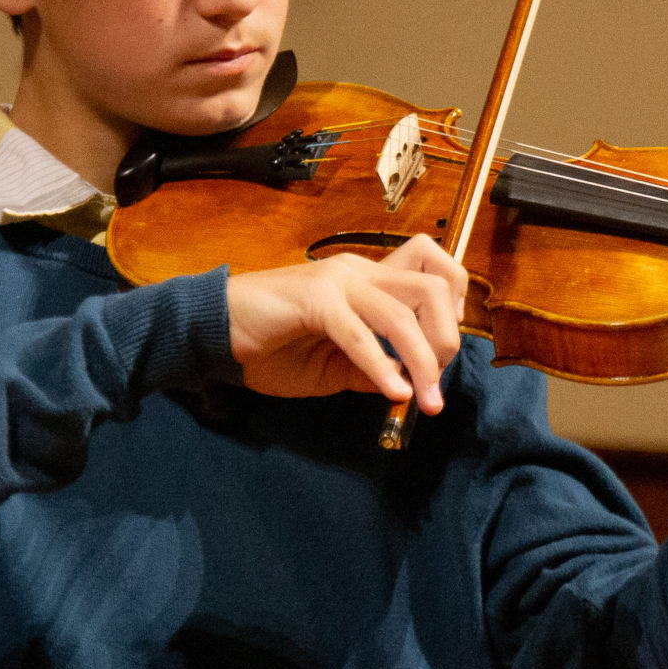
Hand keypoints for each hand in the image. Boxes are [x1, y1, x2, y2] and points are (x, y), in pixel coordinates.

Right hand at [226, 235, 469, 409]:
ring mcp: (337, 282)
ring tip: (425, 399)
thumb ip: (374, 369)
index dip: (454, 306)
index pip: (433, 269)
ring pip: (403, 311)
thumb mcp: (335, 367)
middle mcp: (359, 271)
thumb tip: (413, 384)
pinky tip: (393, 393)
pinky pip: (361, 334)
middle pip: (432, 286)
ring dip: (423, 360)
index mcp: (368, 280)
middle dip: (447, 337)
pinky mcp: (314, 300)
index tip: (445, 353)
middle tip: (438, 381)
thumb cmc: (271, 348)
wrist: (213, 335)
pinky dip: (382, 366)